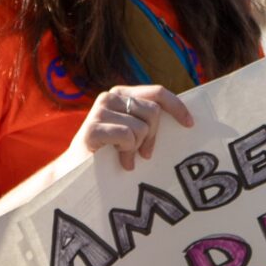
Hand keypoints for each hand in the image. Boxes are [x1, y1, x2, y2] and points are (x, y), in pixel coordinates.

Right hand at [70, 85, 193, 170]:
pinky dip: (127, 152)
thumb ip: (147, 120)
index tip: (190, 124)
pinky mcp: (92, 128)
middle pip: (153, 112)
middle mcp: (110, 96)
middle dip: (152, 136)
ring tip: (125, 156)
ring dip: (136, 147)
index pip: (157, 92)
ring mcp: (100, 110)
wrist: (75, 173)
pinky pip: (127, 136)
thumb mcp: (132, 130)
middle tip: (144, 153)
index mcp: (122, 94)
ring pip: (141, 127)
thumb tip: (184, 118)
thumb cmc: (110, 152)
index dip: (177, 106)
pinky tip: (119, 160)